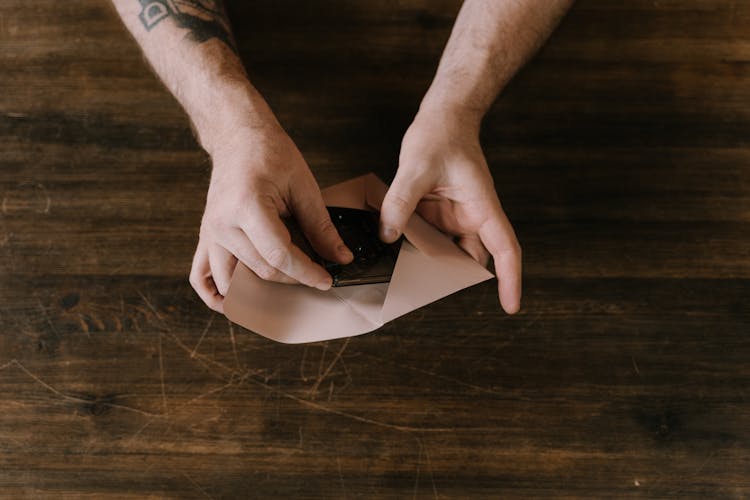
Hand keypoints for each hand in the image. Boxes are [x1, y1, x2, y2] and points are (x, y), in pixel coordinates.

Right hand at [190, 123, 352, 311]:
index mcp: (247, 206)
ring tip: (287, 285)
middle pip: (261, 270)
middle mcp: (223, 224)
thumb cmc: (269, 153)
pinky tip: (233, 302)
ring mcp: (210, 232)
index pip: (280, 256)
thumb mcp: (303, 185)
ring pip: (235, 279)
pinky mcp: (206, 236)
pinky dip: (215, 293)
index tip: (327, 279)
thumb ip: (320, 226)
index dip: (307, 272)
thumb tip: (339, 257)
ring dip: (262, 289)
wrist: (238, 136)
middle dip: (293, 278)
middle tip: (317, 274)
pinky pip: (201, 275)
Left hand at [380, 107, 521, 312]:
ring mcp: (454, 218)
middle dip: (453, 278)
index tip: (511, 306)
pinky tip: (397, 251)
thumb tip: (387, 234)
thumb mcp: (416, 169)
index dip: (511, 279)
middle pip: (471, 259)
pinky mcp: (438, 215)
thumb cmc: (441, 136)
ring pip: (447, 253)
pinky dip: (417, 247)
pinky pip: (430, 239)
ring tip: (405, 274)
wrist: (442, 118)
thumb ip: (401, 202)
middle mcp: (472, 217)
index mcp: (482, 207)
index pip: (506, 249)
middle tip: (424, 290)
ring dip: (430, 263)